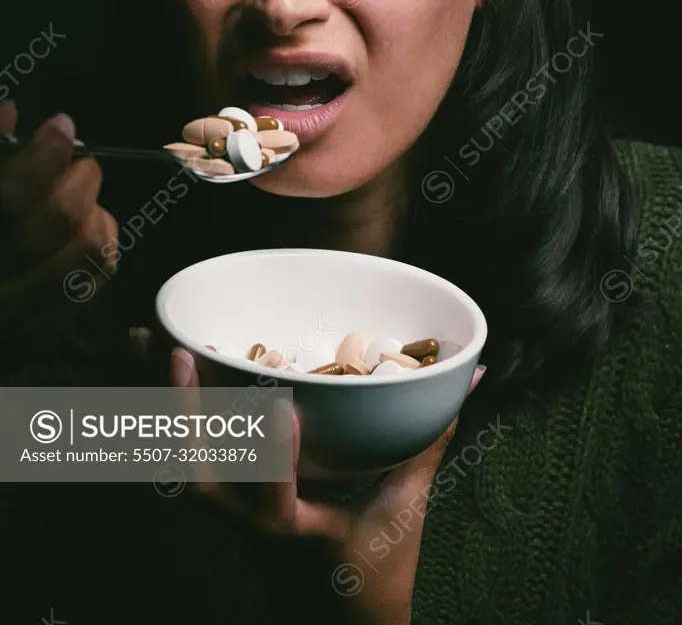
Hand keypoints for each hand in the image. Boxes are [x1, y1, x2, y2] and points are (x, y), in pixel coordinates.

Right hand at [0, 100, 117, 340]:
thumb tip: (9, 112)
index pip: (11, 193)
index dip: (43, 153)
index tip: (60, 126)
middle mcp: (0, 275)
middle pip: (60, 215)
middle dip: (80, 177)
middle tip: (79, 164)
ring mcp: (19, 312)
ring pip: (89, 248)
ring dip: (95, 211)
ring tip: (81, 200)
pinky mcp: (43, 331)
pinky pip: (97, 279)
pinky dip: (101, 244)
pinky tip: (86, 231)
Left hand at [164, 342, 484, 623]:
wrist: (334, 623)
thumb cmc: (374, 568)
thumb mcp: (406, 505)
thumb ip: (431, 439)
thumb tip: (470, 374)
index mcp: (298, 534)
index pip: (273, 508)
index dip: (271, 462)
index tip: (279, 408)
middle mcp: (250, 524)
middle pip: (195, 482)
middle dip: (181, 419)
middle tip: (177, 355)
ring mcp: (224, 512)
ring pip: (171, 462)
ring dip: (153, 403)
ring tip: (141, 341)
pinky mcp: (214, 497)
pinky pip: (173, 452)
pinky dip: (155, 408)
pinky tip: (141, 365)